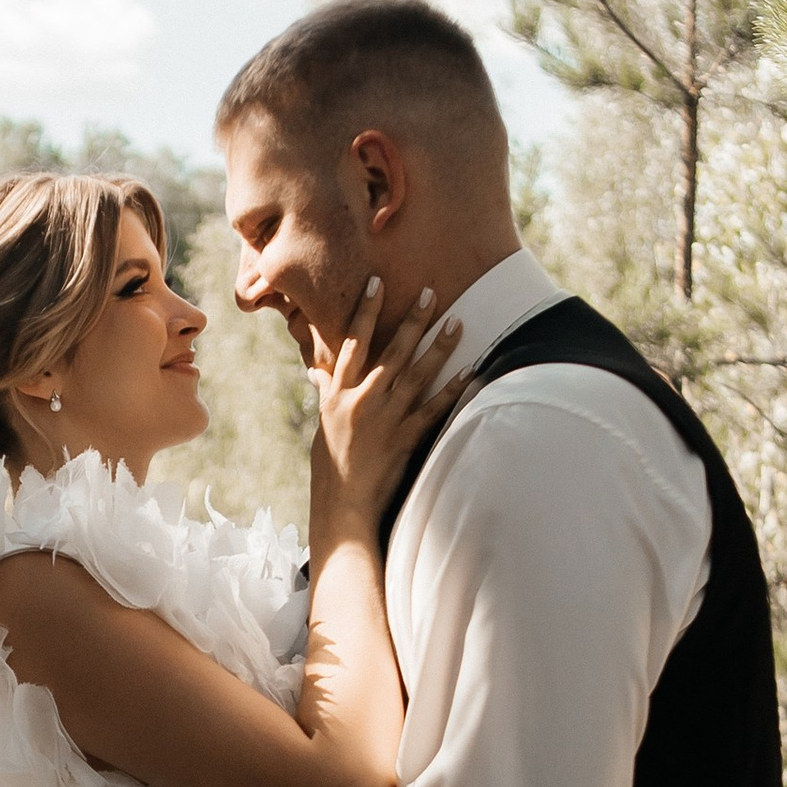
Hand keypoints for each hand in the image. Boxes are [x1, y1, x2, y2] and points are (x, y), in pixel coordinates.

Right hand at [307, 280, 469, 541]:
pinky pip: (433, 409)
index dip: (366, 311)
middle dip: (411, 320)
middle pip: (391, 352)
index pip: (353, 342)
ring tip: (456, 322)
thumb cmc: (329, 465)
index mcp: (338, 393)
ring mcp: (384, 419)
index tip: (378, 283)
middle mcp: (362, 400)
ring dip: (438, 347)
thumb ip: (326, 393)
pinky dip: (452, 389)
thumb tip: (317, 373)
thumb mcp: (323, 424)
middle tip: (429, 292)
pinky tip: (469, 370)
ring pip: (416, 374)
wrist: (341, 504)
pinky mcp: (404, 439)